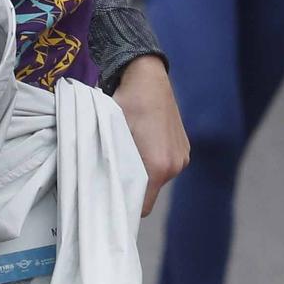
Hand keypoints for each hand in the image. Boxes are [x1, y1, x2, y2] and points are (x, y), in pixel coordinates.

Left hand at [112, 56, 185, 215]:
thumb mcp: (110, 134)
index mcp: (158, 166)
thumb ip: (109, 165)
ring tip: (129, 151)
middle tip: (115, 171)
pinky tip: (143, 142)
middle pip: (150, 193)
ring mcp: (183, 157)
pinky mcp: (185, 148)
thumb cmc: (125, 104)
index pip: (141, 207)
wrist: (147, 76)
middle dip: (133, 187)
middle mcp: (175, 165)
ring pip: (158, 179)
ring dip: (144, 172)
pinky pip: (167, 165)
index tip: (111, 197)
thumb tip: (98, 187)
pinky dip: (154, 161)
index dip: (125, 205)